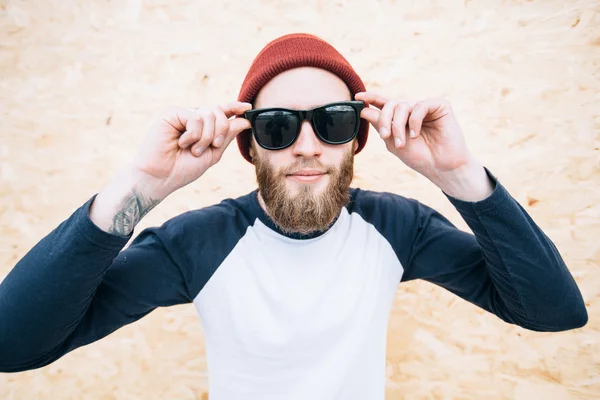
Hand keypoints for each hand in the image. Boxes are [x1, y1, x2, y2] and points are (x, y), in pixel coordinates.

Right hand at [132, 102, 250, 199]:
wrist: (161, 177)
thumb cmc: (183, 169)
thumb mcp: (213, 154)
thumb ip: (227, 136)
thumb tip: (245, 120)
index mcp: (203, 127)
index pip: (221, 112)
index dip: (234, 107)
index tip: (248, 107)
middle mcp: (193, 118)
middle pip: (219, 112)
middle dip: (222, 131)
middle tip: (213, 146)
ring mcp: (182, 114)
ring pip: (209, 115)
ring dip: (206, 137)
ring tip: (192, 150)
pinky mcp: (172, 113)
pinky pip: (195, 117)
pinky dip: (193, 135)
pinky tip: (181, 143)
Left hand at [356, 92, 493, 200]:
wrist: (441, 167)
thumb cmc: (420, 157)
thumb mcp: (393, 142)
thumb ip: (380, 125)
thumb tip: (364, 110)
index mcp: (401, 118)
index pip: (384, 104)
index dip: (371, 98)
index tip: (358, 96)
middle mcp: (412, 110)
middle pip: (390, 104)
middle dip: (384, 120)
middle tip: (384, 136)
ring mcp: (425, 107)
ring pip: (402, 106)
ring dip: (398, 126)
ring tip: (402, 143)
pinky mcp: (440, 106)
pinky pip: (420, 106)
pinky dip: (414, 121)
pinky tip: (416, 134)